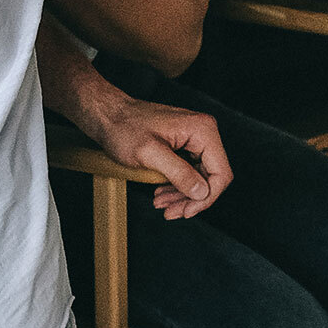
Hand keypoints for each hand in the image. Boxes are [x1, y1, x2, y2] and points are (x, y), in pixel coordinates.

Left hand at [87, 97, 232, 219]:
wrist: (107, 115)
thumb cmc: (122, 127)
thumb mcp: (149, 153)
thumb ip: (178, 172)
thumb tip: (202, 192)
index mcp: (201, 130)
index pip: (220, 173)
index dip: (207, 197)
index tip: (187, 211)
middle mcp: (203, 132)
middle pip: (210, 177)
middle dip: (191, 199)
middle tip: (170, 212)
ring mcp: (194, 138)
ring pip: (199, 177)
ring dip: (181, 195)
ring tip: (161, 205)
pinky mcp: (183, 145)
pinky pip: (188, 171)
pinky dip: (175, 186)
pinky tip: (161, 195)